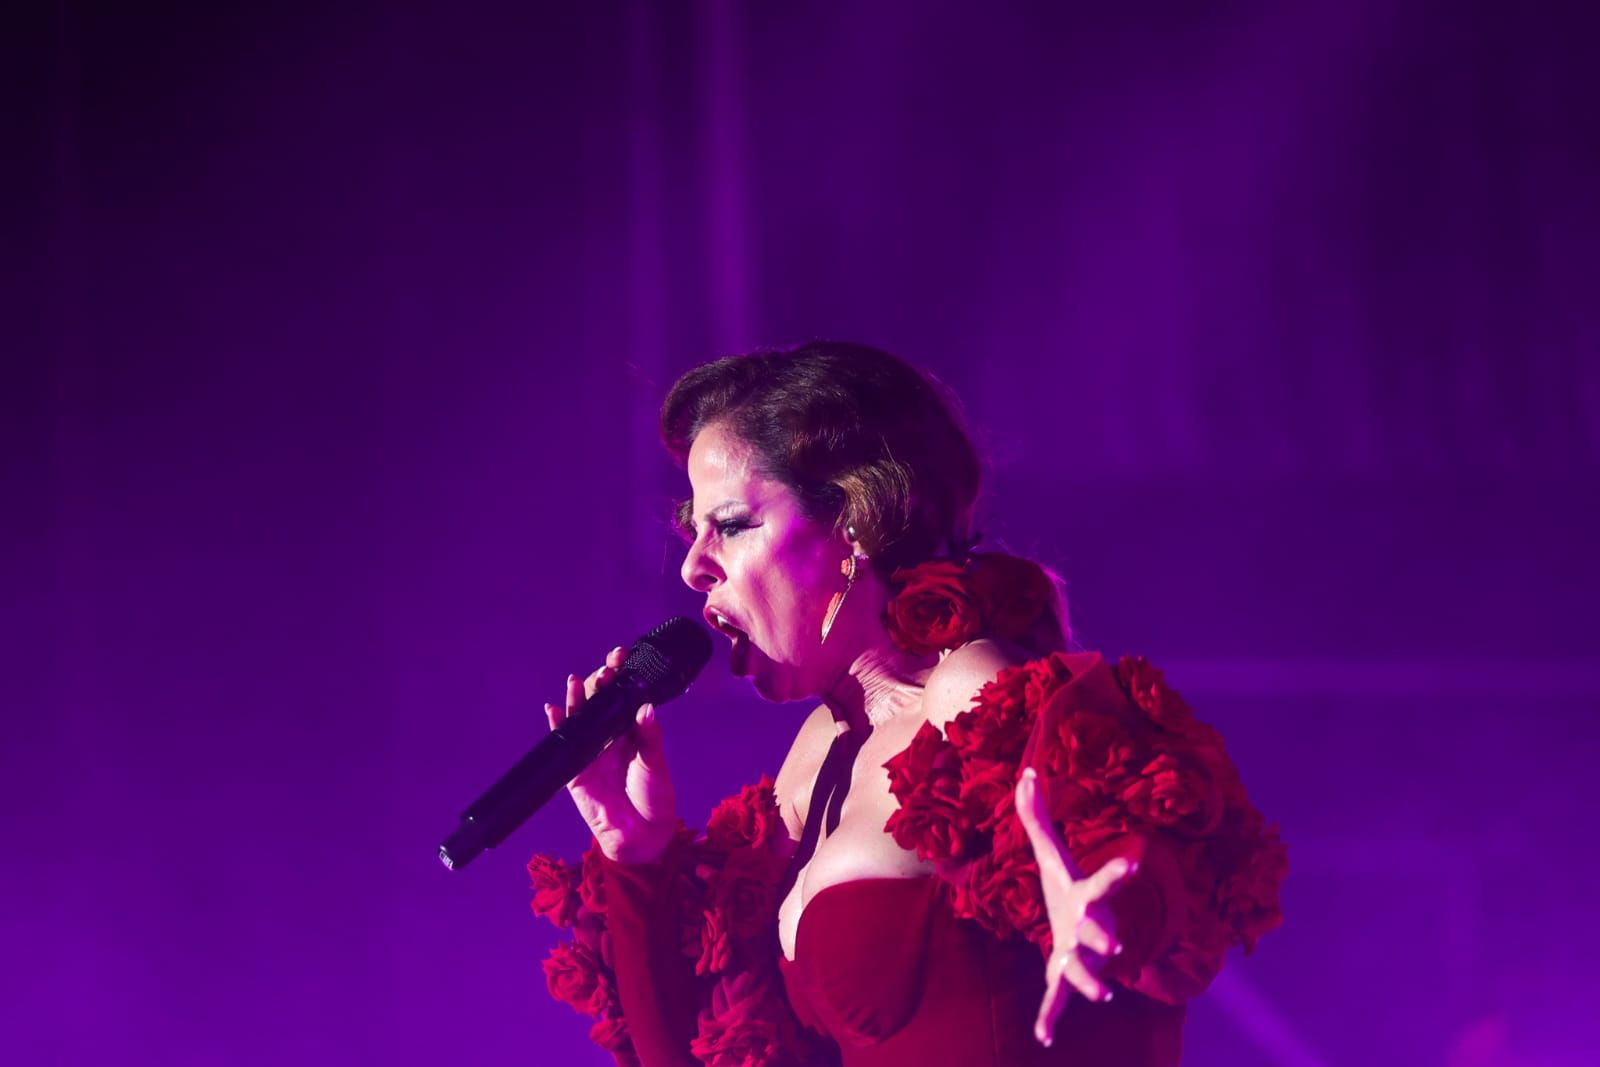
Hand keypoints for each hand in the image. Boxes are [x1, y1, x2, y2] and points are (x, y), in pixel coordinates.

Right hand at [544, 645, 677, 863]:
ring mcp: (591, 751)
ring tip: (577, 681)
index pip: (623, 696)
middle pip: (600, 702)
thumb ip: (650, 737)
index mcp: (631, 732)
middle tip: (606, 667)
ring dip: (578, 699)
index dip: (621, 676)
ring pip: (580, 718)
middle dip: (600, 682)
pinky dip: (557, 726)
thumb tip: (646, 708)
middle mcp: (609, 737)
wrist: (641, 835)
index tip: (622, 655)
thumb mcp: (656, 763)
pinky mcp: (575, 770)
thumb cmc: (654, 797)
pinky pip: (564, 743)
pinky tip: (554, 710)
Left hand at [1015, 767, 1137, 1046]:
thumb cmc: (1064, 887)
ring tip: (1103, 994)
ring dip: (1091, 983)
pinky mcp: (1062, 977)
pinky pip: (1057, 999)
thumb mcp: (1049, 852)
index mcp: (1082, 896)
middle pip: (1097, 932)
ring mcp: (1077, 955)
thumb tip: (1025, 772)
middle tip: (1115, 945)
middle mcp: (1086, 928)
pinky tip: (1043, 1038)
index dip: (1118, 872)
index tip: (1136, 862)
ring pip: (1084, 971)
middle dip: (1105, 936)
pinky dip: (1051, 1017)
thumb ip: (1036, 814)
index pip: (1102, 882)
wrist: (1075, 929)